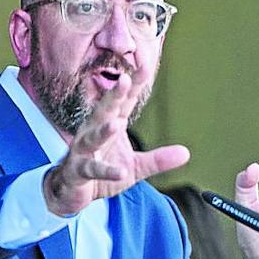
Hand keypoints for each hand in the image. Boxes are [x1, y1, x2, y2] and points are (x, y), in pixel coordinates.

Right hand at [43, 73, 189, 216]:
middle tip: (124, 79)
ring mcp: (83, 151)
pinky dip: (106, 170)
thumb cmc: (102, 172)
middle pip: (105, 111)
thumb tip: (186, 152)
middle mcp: (94, 132)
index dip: (134, 85)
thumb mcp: (135, 167)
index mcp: (110, 125)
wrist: (72, 192)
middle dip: (114, 95)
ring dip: (103, 131)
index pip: (124, 102)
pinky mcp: (78, 171)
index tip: (144, 65)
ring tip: (115, 125)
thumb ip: (158, 159)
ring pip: (93, 138)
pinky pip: (92, 169)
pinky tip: (119, 171)